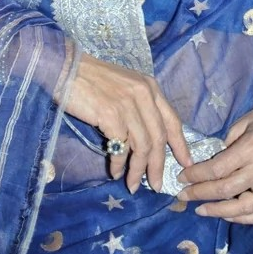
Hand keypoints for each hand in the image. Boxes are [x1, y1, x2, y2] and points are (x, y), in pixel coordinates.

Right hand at [63, 52, 191, 192]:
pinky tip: (115, 171)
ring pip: (142, 146)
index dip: (181, 144)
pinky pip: (121, 147)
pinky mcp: (111, 114)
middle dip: (158, 165)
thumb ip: (138, 108)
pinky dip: (119, 164)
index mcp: (150, 87)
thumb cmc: (92, 79)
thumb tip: (144, 142)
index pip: (172, 120)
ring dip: (138, 170)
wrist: (66, 68)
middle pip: (159, 138)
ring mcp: (128, 104)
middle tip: (156, 185)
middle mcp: (143, 94)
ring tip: (132, 185)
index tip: (186, 163)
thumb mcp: (125, 87)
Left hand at [176, 102, 252, 221]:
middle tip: (183, 195)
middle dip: (200, 193)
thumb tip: (212, 162)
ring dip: (218, 211)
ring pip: (242, 208)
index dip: (197, 175)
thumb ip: (228, 141)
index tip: (182, 177)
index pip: (218, 168)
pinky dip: (242, 218)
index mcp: (252, 147)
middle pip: (225, 189)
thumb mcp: (246, 121)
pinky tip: (227, 215)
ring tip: (201, 210)